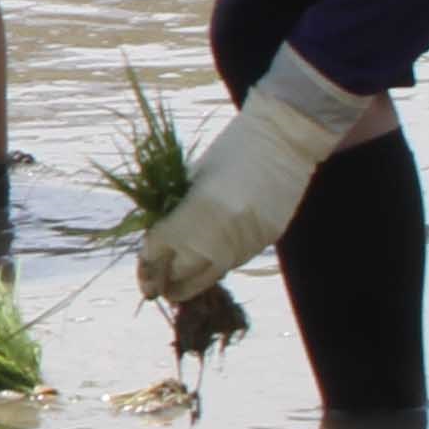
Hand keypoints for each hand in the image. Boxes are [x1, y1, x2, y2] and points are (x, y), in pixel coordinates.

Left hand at [135, 48, 369, 304]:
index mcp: (199, 208)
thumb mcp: (194, 179)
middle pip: (184, 270)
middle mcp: (224, 231)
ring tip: (175, 289)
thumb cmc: (232, 150)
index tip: (143, 275)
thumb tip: (158, 247)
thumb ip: (176, 213)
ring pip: (211, 275)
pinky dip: (216, 266)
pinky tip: (205, 267)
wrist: (284, 139)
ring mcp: (248, 240)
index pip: (162, 247)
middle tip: (154, 288)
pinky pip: (234, 263)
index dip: (149, 264)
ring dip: (190, 283)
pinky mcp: (266, 241)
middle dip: (166, 281)